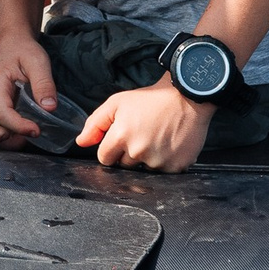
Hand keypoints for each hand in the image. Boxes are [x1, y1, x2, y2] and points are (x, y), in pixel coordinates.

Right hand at [0, 34, 60, 149]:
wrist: (15, 45)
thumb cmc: (24, 52)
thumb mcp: (37, 61)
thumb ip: (44, 84)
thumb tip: (49, 108)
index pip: (1, 114)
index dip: (18, 127)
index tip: (36, 130)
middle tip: (17, 135)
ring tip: (24, 135)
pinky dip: (3, 139)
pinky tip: (22, 131)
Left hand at [77, 77, 212, 172]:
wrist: (187, 97)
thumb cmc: (151, 99)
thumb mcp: (117, 103)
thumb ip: (95, 124)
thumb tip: (81, 143)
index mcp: (120, 136)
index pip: (104, 158)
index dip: (111, 149)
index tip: (121, 139)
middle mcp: (138, 151)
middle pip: (124, 165)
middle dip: (129, 153)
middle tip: (142, 134)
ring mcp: (157, 161)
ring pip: (143, 170)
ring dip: (147, 159)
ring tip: (157, 138)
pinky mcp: (175, 167)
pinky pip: (163, 172)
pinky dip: (165, 162)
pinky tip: (169, 145)